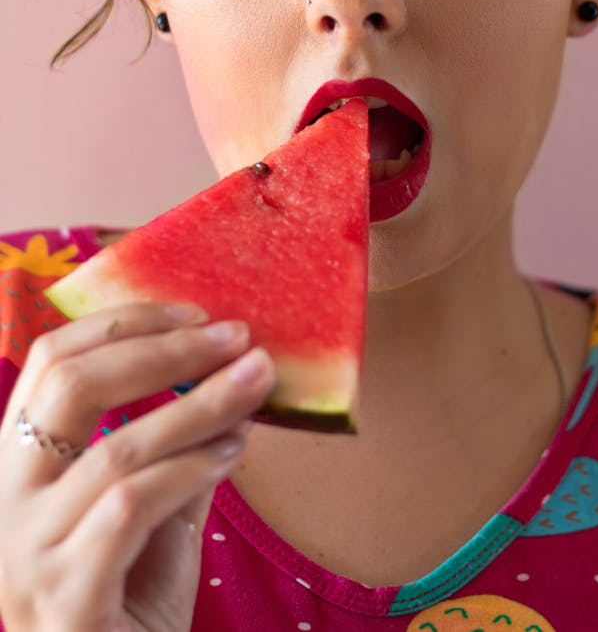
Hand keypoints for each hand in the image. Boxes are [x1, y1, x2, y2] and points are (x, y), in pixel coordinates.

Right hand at [0, 302, 274, 631]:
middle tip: (237, 338)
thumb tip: (231, 369)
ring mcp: (25, 553)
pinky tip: (234, 452)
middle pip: (71, 385)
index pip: (50, 360)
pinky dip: (191, 468)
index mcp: (16, 466)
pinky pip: (132, 506)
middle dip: (164, 349)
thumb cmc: (130, 602)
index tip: (197, 312)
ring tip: (255, 384)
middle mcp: (2, 503)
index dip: (124, 322)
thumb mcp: (153, 508)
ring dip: (200, 406)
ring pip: (116, 448)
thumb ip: (175, 445)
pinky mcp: (63, 598)